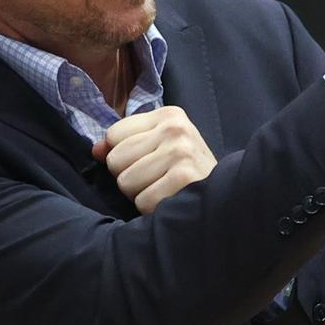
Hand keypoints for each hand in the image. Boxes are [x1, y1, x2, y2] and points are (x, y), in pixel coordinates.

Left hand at [95, 106, 216, 214]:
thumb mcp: (159, 147)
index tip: (150, 161)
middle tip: (158, 179)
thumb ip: (124, 144)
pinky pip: (142, 201)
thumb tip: (96, 150)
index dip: (123, 156)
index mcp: (169, 115)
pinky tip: (172, 201)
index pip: (113, 135)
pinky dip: (153, 209)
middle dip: (130, 177)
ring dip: (141, 194)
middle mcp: (176, 128)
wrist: (229, 198)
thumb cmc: (189, 172)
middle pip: (115, 160)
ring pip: (125, 182)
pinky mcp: (184, 178)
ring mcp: (181, 152)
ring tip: (165, 190)